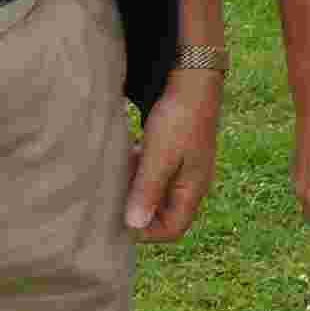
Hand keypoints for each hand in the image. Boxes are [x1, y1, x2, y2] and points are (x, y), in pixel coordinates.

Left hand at [126, 67, 222, 243]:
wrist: (194, 78)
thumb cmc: (179, 117)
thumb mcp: (159, 156)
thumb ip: (147, 190)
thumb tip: (134, 226)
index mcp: (193, 189)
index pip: (172, 230)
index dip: (146, 232)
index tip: (120, 218)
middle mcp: (191, 182)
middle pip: (163, 212)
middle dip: (138, 207)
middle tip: (115, 195)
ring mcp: (185, 166)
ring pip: (157, 191)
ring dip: (136, 187)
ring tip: (119, 173)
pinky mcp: (176, 150)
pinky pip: (155, 171)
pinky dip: (139, 170)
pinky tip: (128, 155)